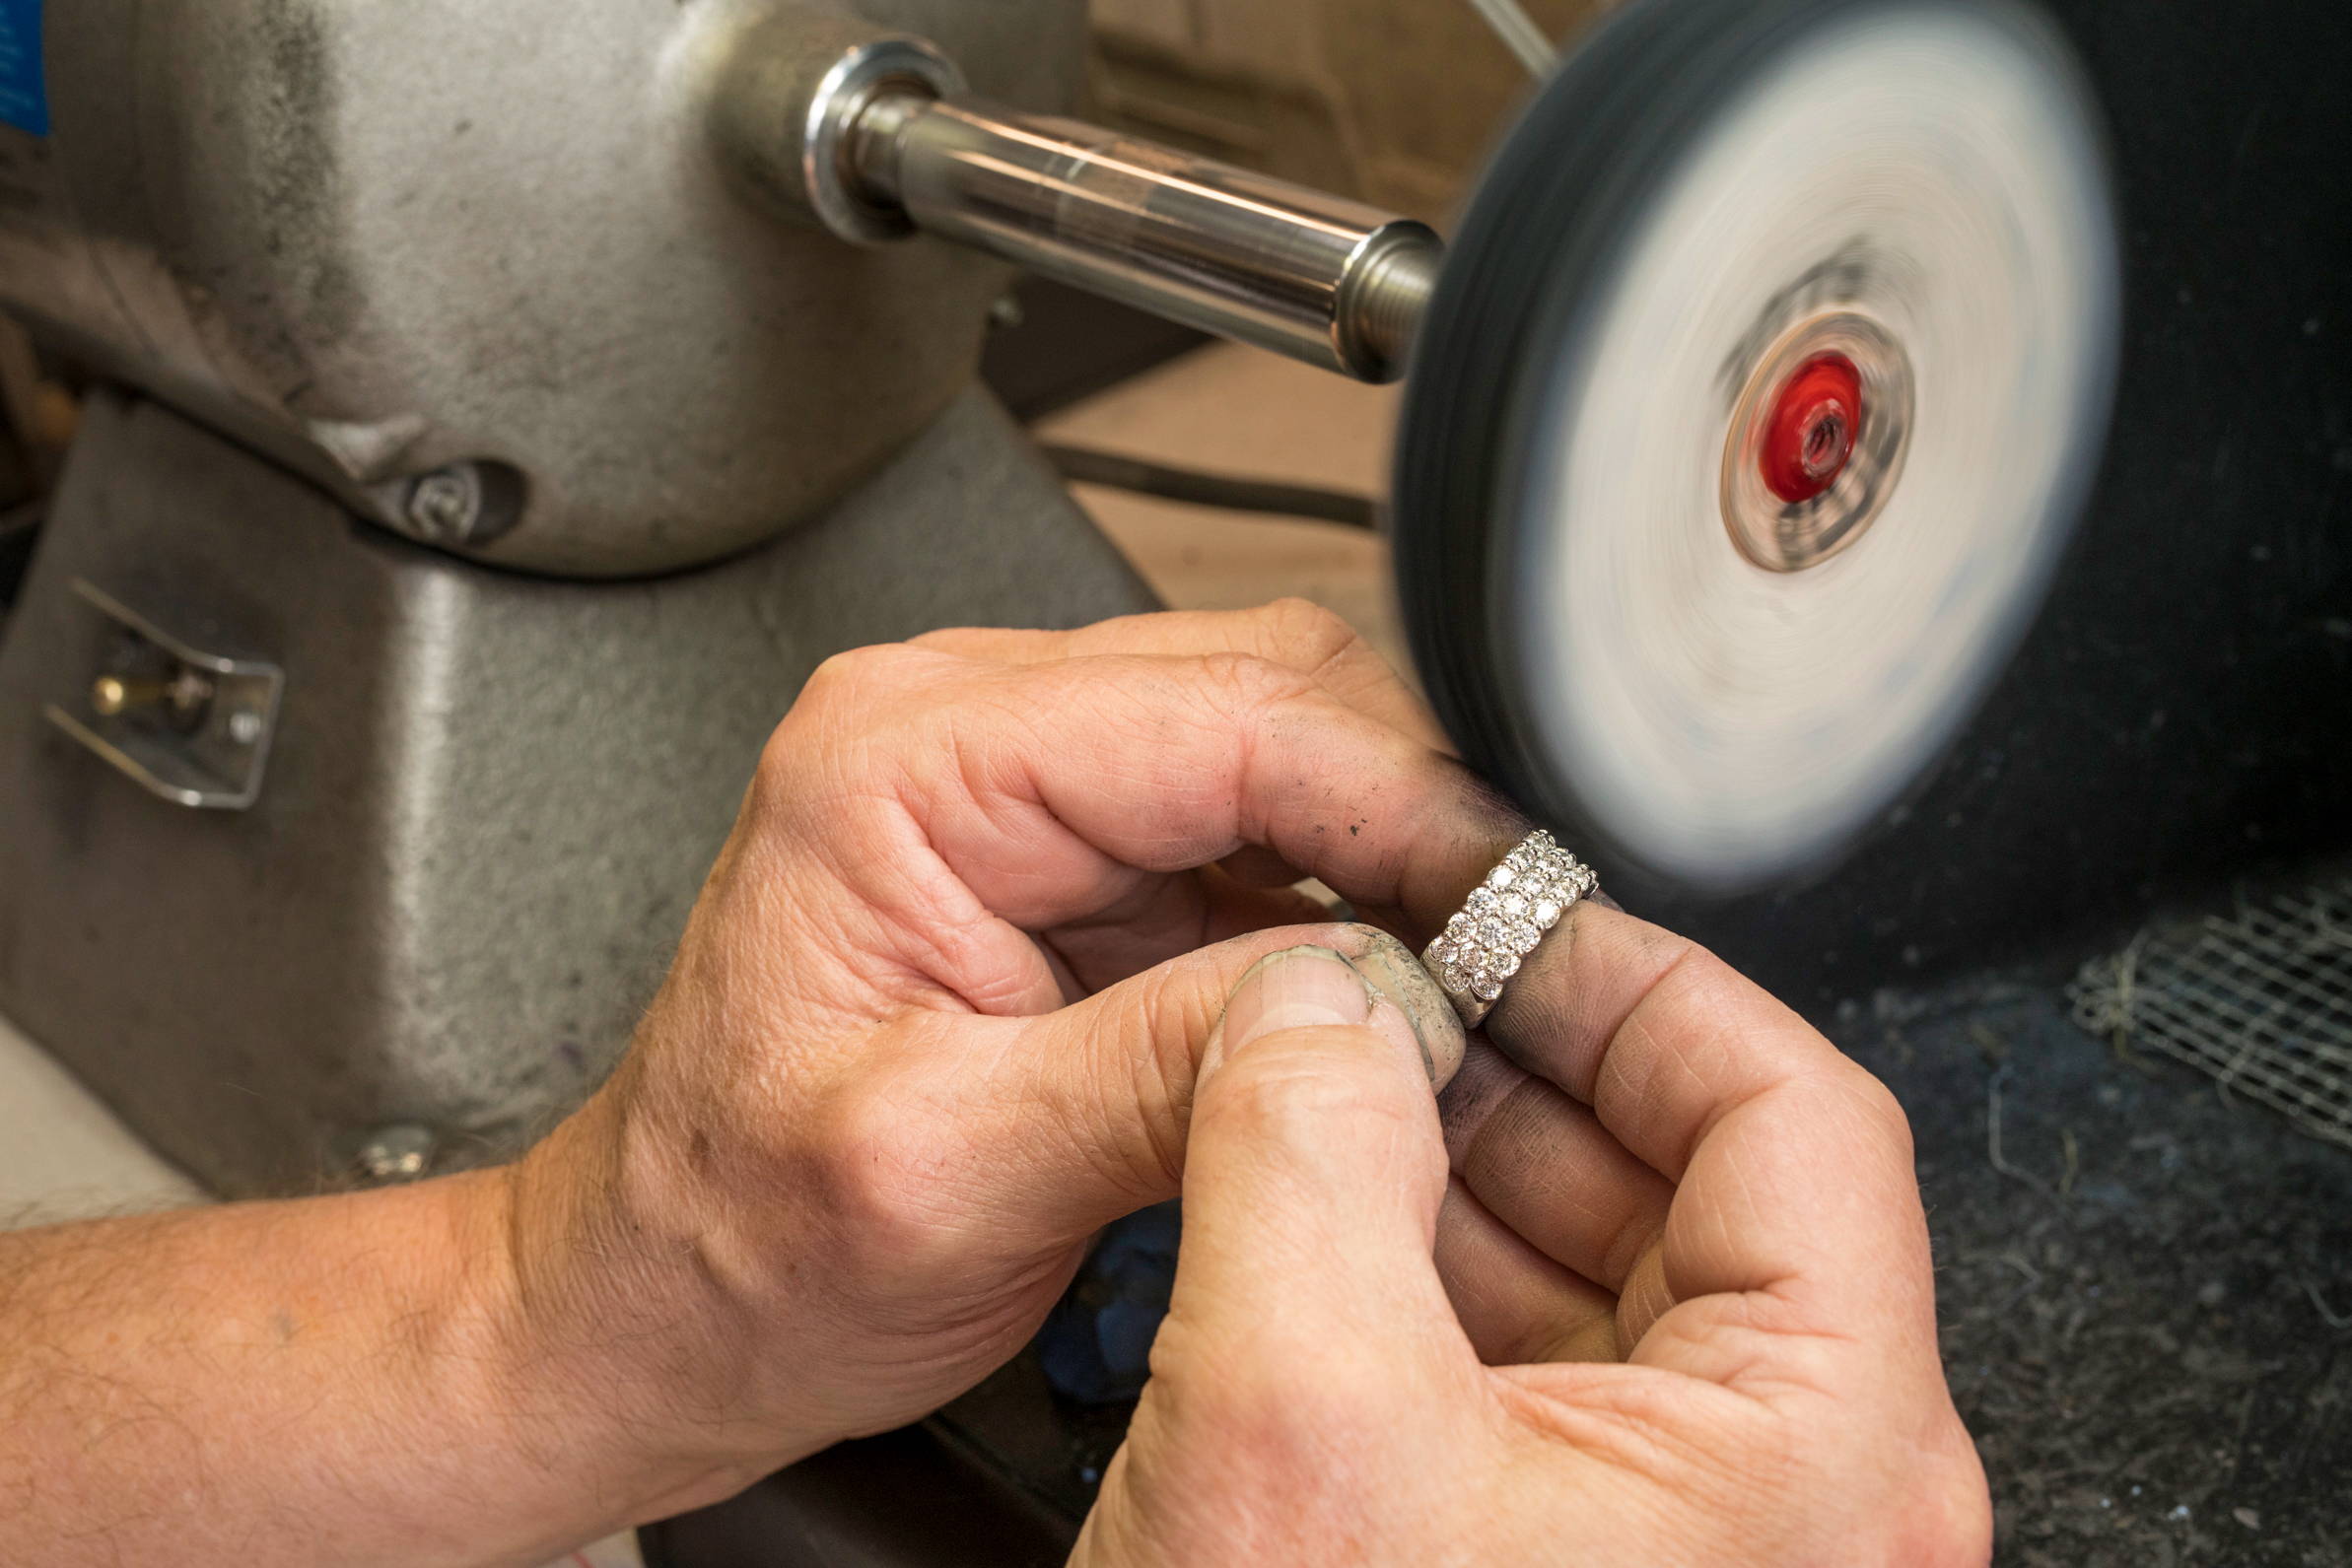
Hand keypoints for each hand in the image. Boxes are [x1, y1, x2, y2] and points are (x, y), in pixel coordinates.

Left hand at [501, 603, 1499, 1506]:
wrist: (651, 1298)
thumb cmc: (730, 1242)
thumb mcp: (949, 1174)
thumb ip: (1165, 1069)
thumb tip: (1371, 994)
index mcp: (904, 762)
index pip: (1230, 712)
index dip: (1404, 803)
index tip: (1518, 903)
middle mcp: (960, 733)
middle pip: (1272, 694)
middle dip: (1412, 817)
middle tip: (1516, 950)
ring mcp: (1017, 792)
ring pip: (1277, 756)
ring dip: (1385, 863)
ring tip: (1467, 985)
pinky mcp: (1063, 864)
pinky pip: (1244, 841)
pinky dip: (1334, 910)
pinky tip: (1379, 999)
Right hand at [1073, 915, 1989, 1565]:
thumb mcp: (1296, 1409)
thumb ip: (1304, 1145)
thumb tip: (1312, 998)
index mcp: (1817, 1457)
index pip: (1786, 1113)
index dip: (1630, 976)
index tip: (1502, 907)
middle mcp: (1783, 1500)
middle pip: (1684, 1179)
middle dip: (1509, 1062)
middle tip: (1373, 981)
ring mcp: (1675, 1544)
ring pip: (1589, 1264)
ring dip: (1447, 1153)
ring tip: (1314, 1078)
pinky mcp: (1562, 1564)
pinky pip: (1517, 1360)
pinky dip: (1414, 1260)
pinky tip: (1309, 1208)